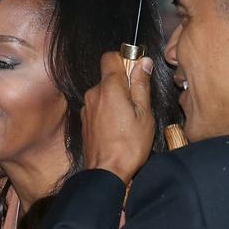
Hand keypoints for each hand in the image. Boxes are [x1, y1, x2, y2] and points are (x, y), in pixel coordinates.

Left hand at [82, 53, 155, 183]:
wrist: (106, 172)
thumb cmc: (129, 145)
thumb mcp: (144, 113)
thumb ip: (142, 85)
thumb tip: (143, 62)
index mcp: (109, 88)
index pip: (110, 57)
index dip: (125, 59)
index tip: (136, 71)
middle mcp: (94, 94)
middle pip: (108, 76)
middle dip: (123, 83)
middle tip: (138, 102)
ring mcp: (87, 108)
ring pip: (103, 93)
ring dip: (116, 99)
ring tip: (129, 119)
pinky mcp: (84, 120)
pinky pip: (98, 106)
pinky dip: (108, 111)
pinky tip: (118, 127)